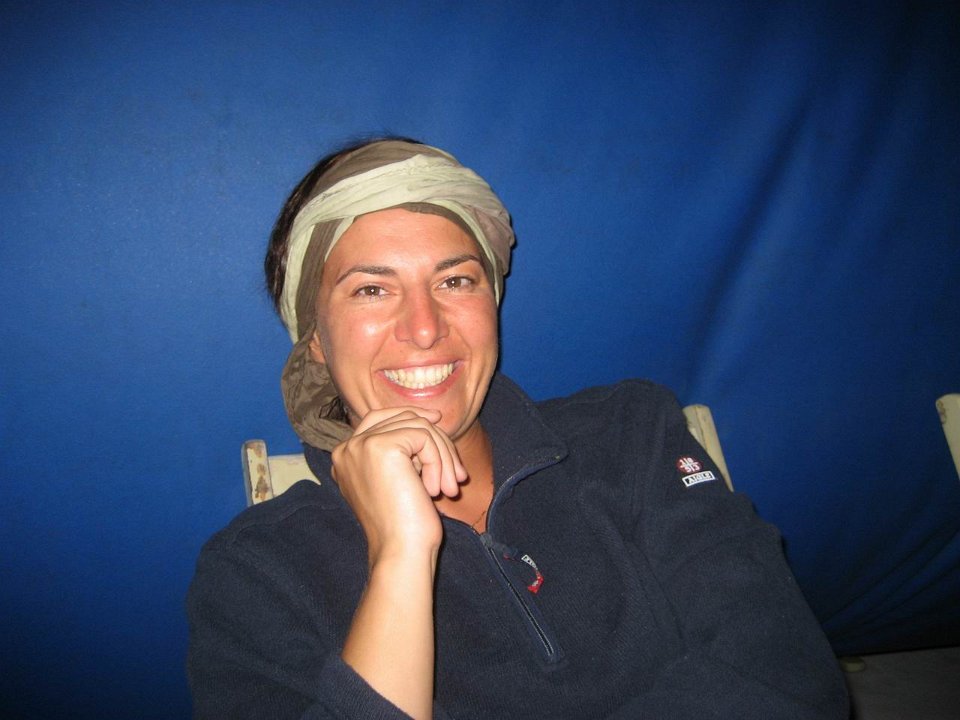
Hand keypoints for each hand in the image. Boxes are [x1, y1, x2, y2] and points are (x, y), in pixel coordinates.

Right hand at [331, 407, 467, 559]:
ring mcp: (361, 445)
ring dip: (443, 456)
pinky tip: (435, 491)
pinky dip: (439, 462)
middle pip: (402, 418)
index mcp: (345, 457)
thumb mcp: (400, 480)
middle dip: (436, 440)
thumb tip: (430, 418)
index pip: (379, 418)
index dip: (411, 416)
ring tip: (450, 488)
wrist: (400, 552)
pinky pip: (424, 437)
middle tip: (457, 474)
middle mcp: (347, 448)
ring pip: (418, 426)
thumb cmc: (404, 526)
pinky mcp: (381, 447)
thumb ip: (404, 451)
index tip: (438, 421)